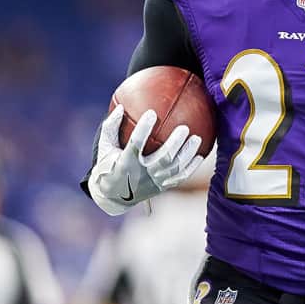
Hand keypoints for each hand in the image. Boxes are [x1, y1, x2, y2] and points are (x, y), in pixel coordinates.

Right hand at [88, 104, 205, 214]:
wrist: (113, 196)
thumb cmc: (108, 164)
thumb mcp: (104, 147)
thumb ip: (111, 127)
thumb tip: (120, 107)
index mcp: (126, 162)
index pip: (136, 144)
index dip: (143, 129)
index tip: (151, 113)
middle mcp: (142, 174)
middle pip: (163, 158)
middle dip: (175, 143)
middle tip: (185, 128)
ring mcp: (154, 182)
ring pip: (175, 168)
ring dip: (188, 153)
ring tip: (197, 139)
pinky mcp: (162, 187)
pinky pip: (180, 178)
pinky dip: (191, 167)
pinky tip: (200, 156)